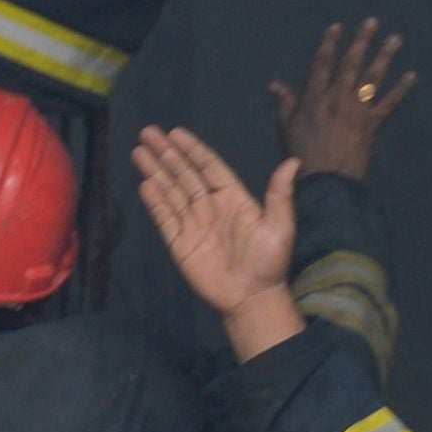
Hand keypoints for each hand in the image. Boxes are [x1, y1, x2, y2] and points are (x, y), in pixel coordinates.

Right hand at [136, 125, 299, 326]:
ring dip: (156, 171)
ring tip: (138, 151)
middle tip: (148, 133)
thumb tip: (293, 161)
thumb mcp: (280, 227)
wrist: (252, 299)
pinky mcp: (181, 244)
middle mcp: (210, 207)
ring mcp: (194, 225)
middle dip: (166, 154)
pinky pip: (165, 218)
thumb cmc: (269, 262)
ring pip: (171, 192)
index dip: (193, 149)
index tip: (175, 133)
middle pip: (184, 174)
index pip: (209, 167)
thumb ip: (280, 195)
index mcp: (233, 199)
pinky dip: (155, 201)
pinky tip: (145, 184)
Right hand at [272, 19, 416, 183]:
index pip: (322, 63)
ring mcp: (358, 109)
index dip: (329, 43)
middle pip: (351, 63)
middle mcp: (338, 97)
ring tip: (396, 39)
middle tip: (372, 22)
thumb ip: (285, 102)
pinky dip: (402, 89)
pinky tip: (412, 75)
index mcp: (315, 97)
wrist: (327, 181)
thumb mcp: (287, 127)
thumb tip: (274, 84)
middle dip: (361, 41)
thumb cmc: (303, 155)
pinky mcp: (373, 123)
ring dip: (385, 56)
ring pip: (373, 77)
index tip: (337, 27)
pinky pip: (390, 103)